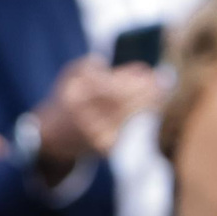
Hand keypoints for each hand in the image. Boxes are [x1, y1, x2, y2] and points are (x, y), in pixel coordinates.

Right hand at [34, 57, 164, 170]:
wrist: (53, 137)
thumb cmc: (67, 99)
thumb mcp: (70, 77)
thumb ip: (90, 66)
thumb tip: (123, 67)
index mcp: (73, 98)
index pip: (108, 88)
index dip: (129, 79)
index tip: (146, 69)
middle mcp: (84, 119)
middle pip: (121, 103)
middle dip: (144, 90)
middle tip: (163, 78)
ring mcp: (95, 136)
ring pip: (128, 116)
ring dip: (148, 102)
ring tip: (163, 89)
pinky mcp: (105, 149)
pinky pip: (127, 128)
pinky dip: (139, 114)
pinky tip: (152, 103)